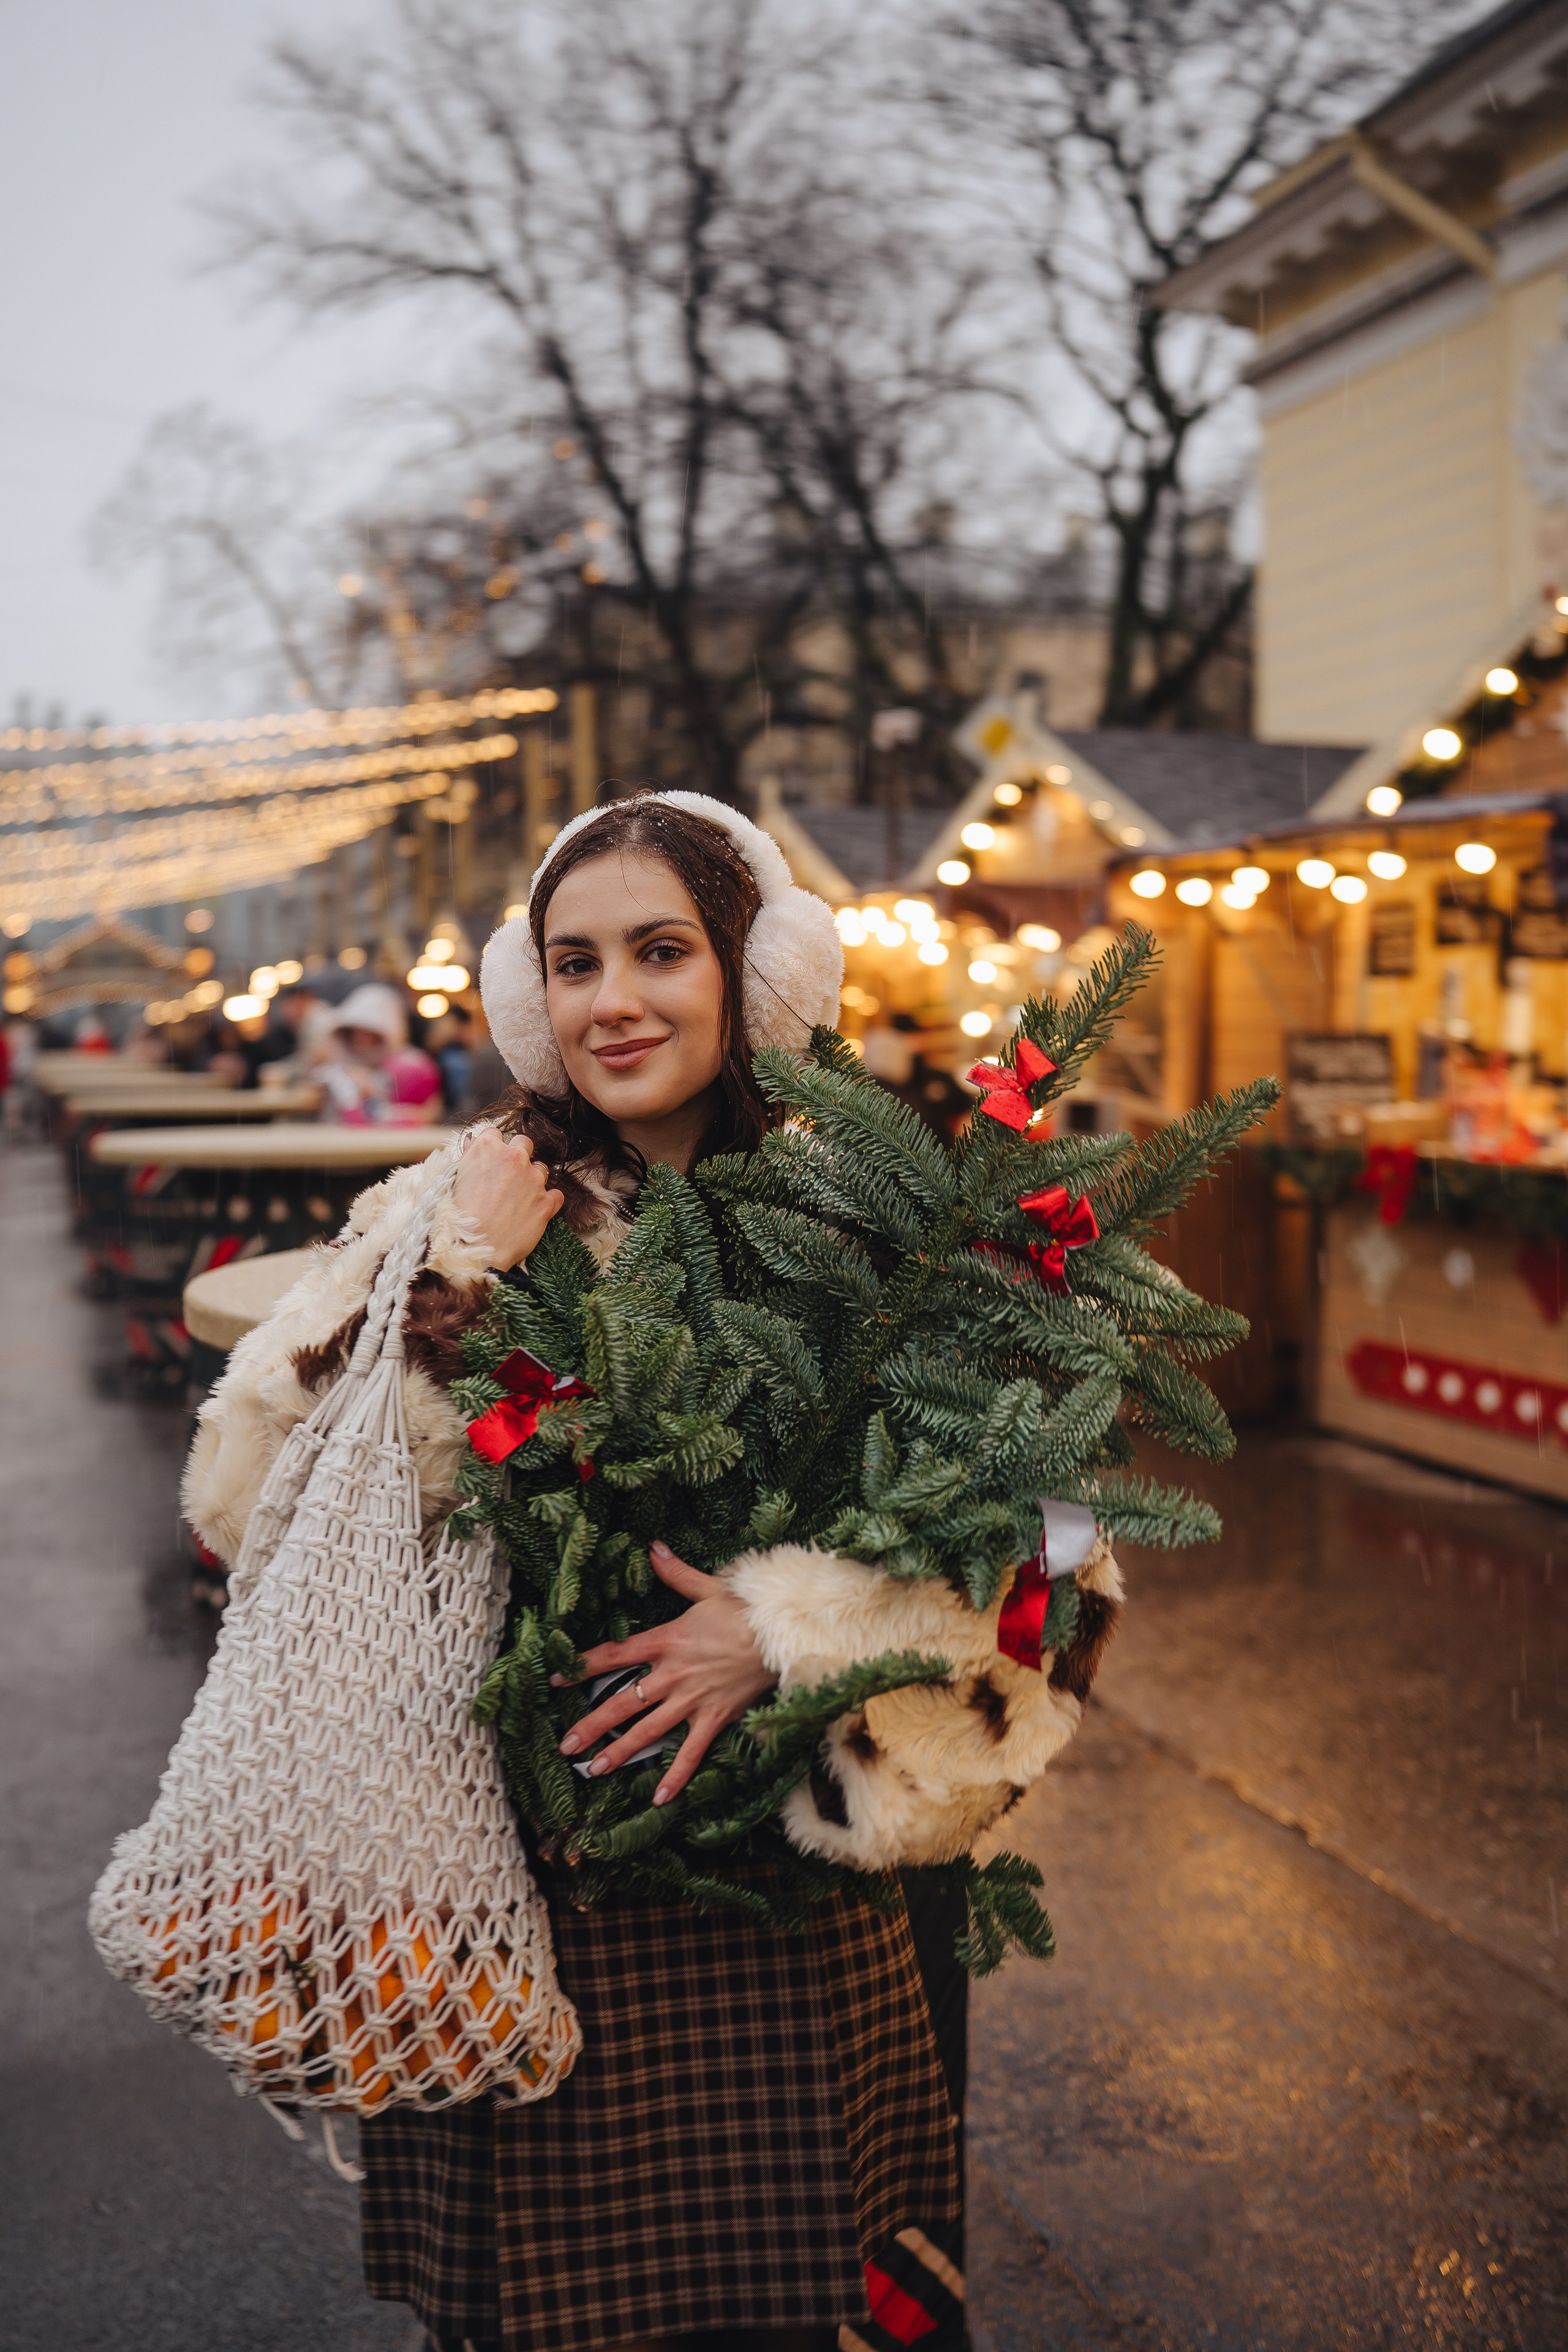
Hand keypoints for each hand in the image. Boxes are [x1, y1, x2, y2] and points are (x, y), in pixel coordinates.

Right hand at [453, 1126, 563, 1270]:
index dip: (492, 1149)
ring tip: (517, 1200)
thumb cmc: (456, 1218)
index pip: (496, 1134)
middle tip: (507, 1178)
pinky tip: (532, 1212)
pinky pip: (555, 1194)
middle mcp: (514, 1157)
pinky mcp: (547, 1202)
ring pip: (541, 1169)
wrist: (473, 1251)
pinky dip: (547, 1202)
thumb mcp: (453, 1180)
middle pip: (524, 1144)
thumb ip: (468, 1158)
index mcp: (488, 1148)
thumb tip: (474, 1142)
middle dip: (517, 1157)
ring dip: (532, 1180)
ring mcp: (533, 1179)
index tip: (490, 1163)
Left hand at [553, 1543, 774, 1803]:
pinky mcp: (714, 1718)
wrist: (784, 1635)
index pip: (614, 1655)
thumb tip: (652, 1546)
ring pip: (648, 1731)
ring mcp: (692, 1700)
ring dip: (620, 1752)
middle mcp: (672, 1675)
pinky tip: (659, 1798)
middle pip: (622, 1703)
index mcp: (666, 1641)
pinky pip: (691, 1753)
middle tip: (565, 1745)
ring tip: (594, 1770)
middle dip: (591, 1725)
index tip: (555, 1680)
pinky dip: (676, 1777)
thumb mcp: (709, 1587)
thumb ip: (676, 1572)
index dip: (582, 1667)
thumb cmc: (747, 1610)